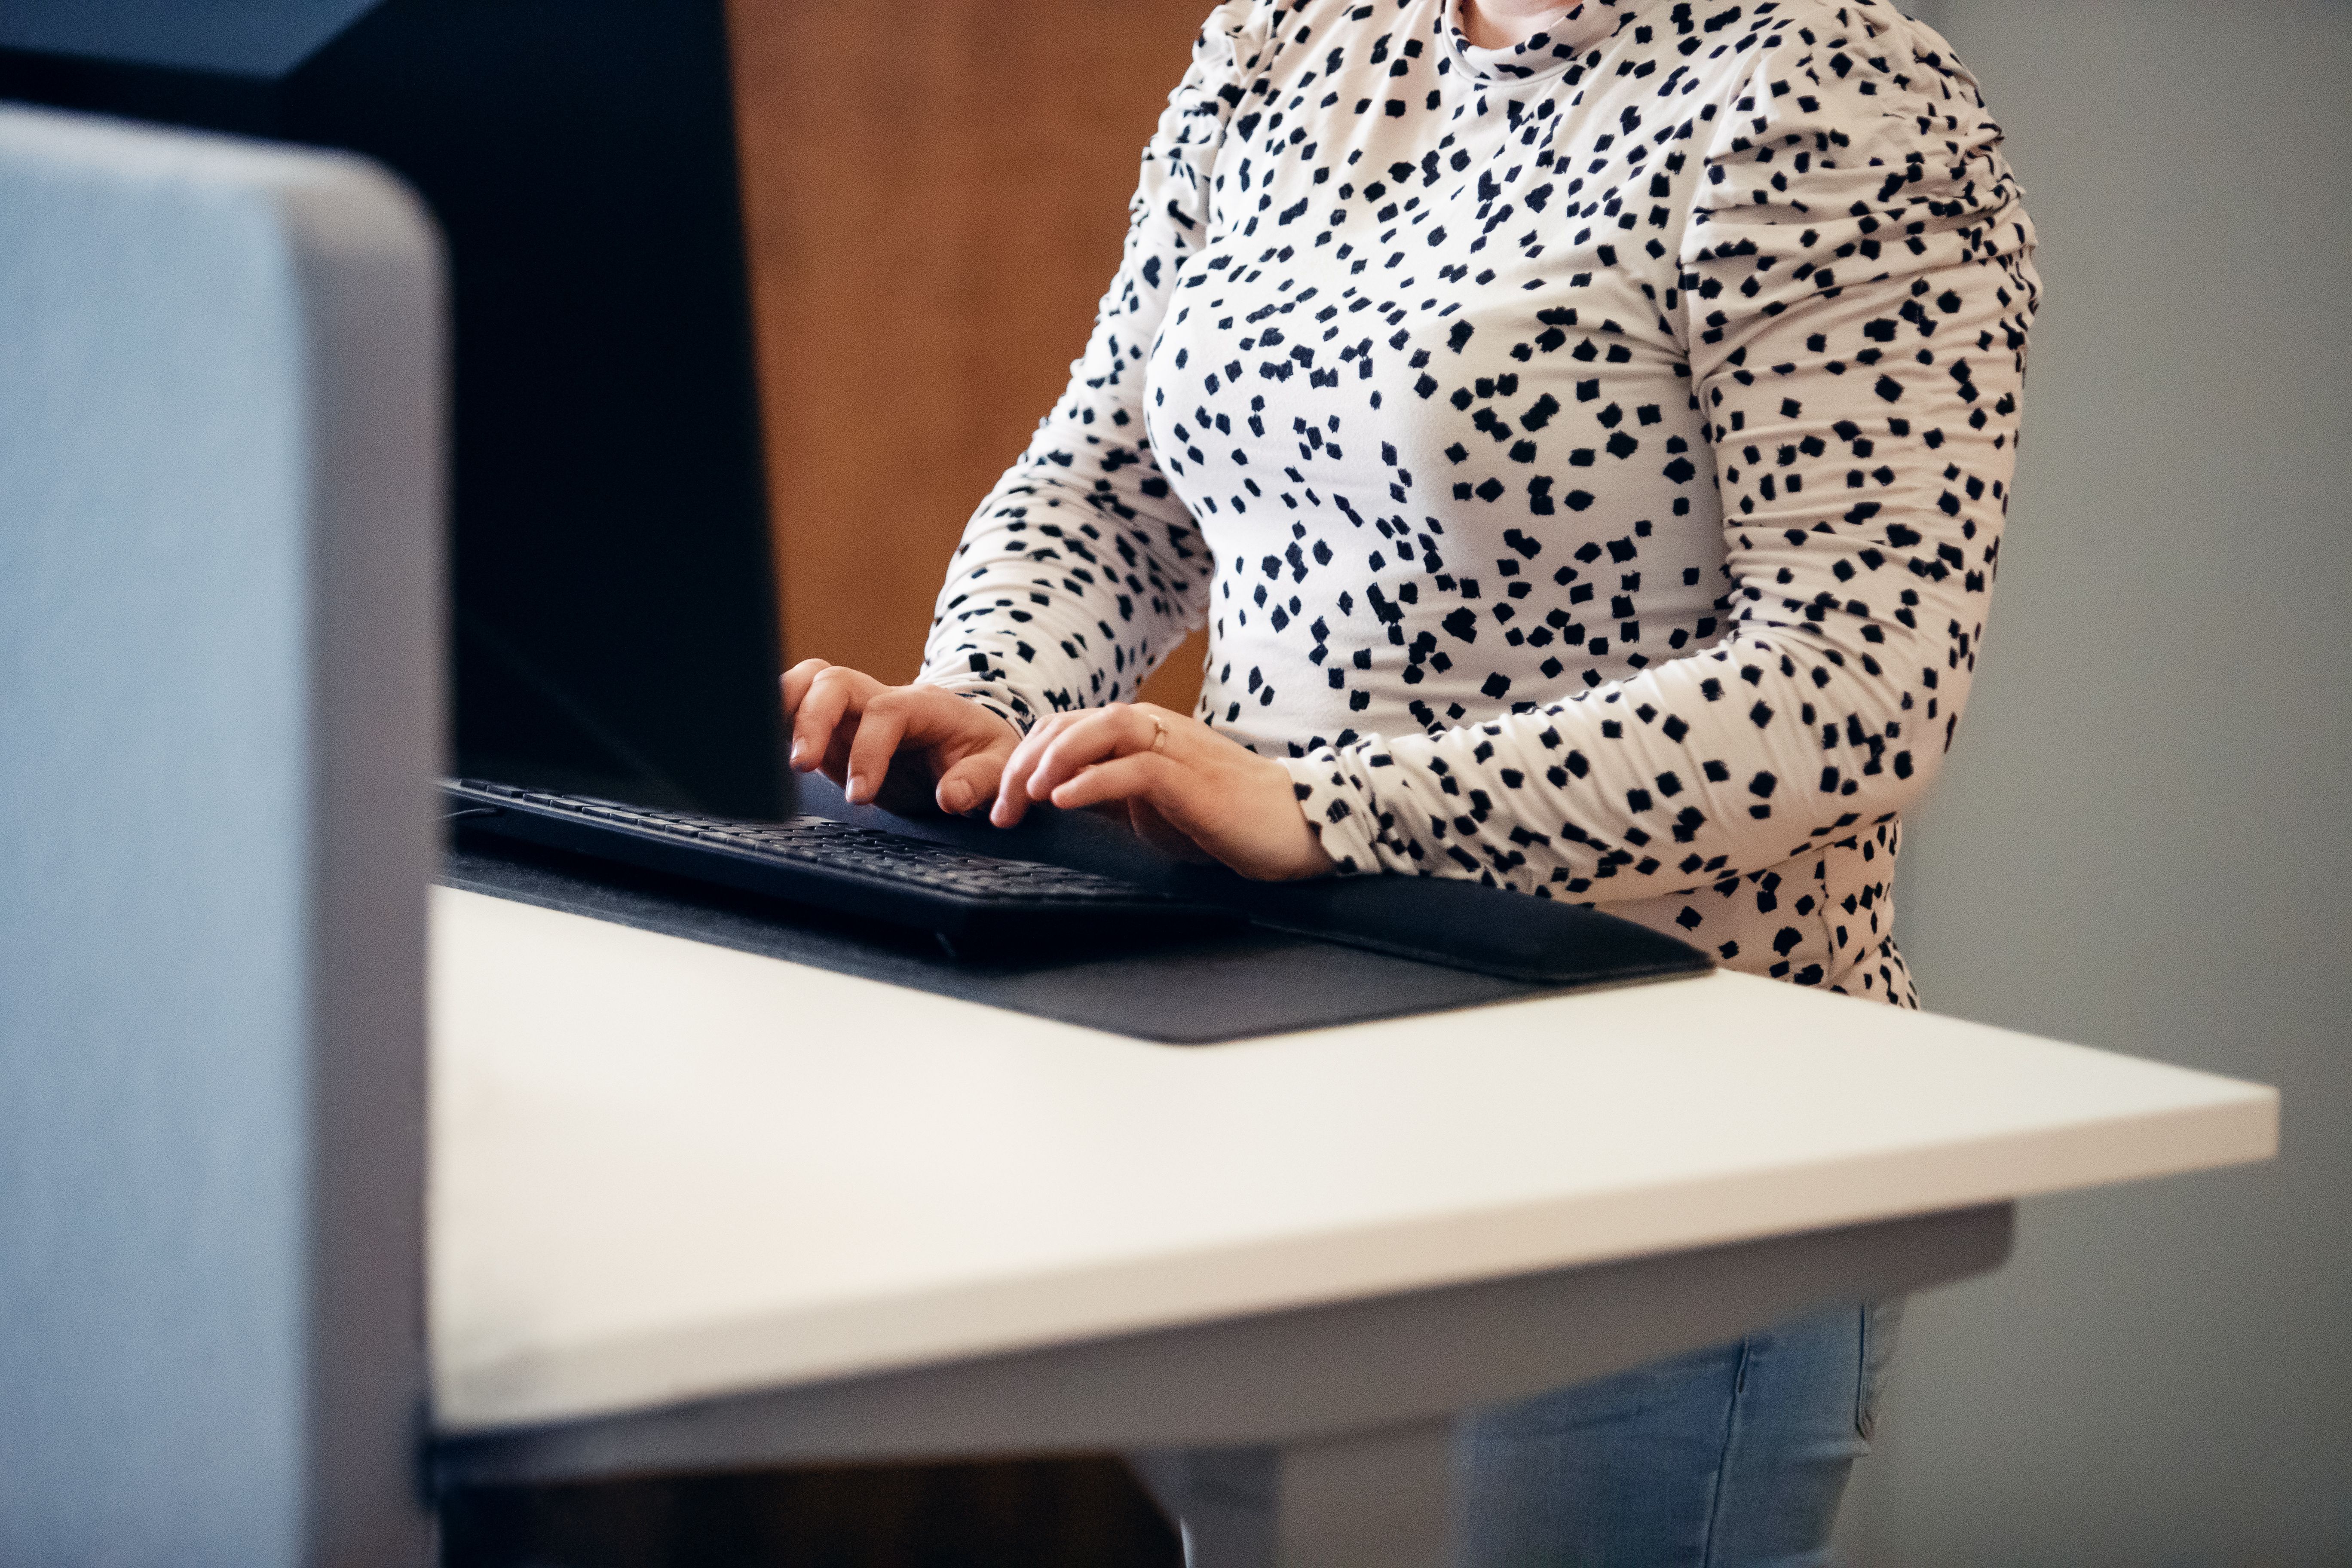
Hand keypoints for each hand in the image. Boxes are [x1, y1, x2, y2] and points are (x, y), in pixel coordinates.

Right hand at [782, 661, 1020, 814]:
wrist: (972, 747)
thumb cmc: (983, 755)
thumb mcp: (999, 769)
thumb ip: (979, 781)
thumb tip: (950, 797)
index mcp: (924, 706)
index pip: (885, 712)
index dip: (867, 749)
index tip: (860, 795)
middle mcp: (881, 699)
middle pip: (836, 681)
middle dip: (812, 718)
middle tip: (800, 766)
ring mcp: (853, 712)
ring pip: (809, 681)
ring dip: (784, 705)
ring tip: (766, 745)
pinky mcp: (833, 731)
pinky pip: (796, 707)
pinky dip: (775, 718)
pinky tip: (760, 746)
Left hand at [992, 702, 1335, 881]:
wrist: (1292, 829)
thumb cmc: (1221, 820)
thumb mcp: (1147, 808)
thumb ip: (1106, 794)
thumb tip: (1052, 801)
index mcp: (1139, 733)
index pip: (1064, 730)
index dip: (1023, 761)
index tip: (1001, 806)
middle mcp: (1153, 729)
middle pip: (1071, 724)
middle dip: (1025, 764)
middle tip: (1000, 810)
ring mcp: (1175, 749)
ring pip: (1101, 730)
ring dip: (1053, 761)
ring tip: (1027, 796)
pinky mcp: (1193, 780)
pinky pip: (1135, 769)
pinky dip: (1093, 781)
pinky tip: (1064, 801)